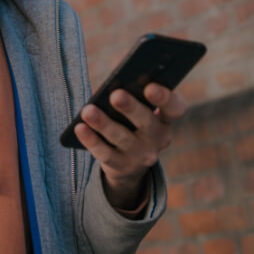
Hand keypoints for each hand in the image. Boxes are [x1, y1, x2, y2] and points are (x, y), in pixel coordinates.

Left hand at [73, 83, 186, 209]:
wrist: (129, 165)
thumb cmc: (131, 124)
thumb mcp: (138, 113)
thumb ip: (132, 98)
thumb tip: (113, 86)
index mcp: (165, 119)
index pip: (174, 108)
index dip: (165, 98)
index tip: (150, 87)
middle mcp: (158, 138)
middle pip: (146, 121)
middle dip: (131, 107)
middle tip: (116, 95)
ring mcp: (141, 155)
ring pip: (121, 137)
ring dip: (104, 123)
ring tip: (88, 110)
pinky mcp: (121, 166)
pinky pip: (104, 153)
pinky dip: (91, 140)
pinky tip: (79, 128)